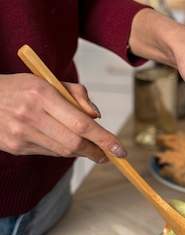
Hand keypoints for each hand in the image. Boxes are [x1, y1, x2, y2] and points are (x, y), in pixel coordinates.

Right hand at [0, 73, 126, 161]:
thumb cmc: (21, 88)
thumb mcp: (47, 81)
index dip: (104, 139)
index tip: (120, 149)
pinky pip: (48, 153)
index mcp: (42, 93)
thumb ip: (76, 94)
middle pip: (74, 142)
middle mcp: (30, 114)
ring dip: (80, 151)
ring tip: (89, 148)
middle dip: (96, 151)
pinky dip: (61, 149)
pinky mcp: (15, 147)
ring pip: (62, 151)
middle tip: (108, 154)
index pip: (81, 123)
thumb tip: (96, 116)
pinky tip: (63, 142)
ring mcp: (20, 133)